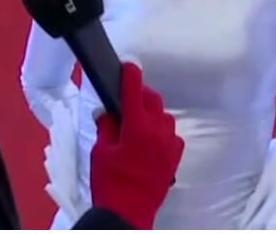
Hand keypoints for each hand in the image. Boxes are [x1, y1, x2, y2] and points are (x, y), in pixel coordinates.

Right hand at [90, 63, 183, 228]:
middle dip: (141, 94)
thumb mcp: (100, 151)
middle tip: (127, 97)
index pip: (135, 92)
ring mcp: (170, 144)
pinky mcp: (175, 157)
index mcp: (137, 127)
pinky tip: (150, 139)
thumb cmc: (110, 181)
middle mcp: (158, 131)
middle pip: (153, 101)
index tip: (129, 65)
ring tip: (137, 121)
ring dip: (152, 113)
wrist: (128, 211)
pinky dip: (161, 131)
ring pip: (164, 117)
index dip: (131, 76)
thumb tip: (107, 111)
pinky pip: (171, 135)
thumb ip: (106, 126)